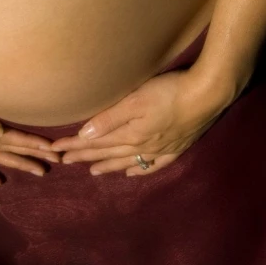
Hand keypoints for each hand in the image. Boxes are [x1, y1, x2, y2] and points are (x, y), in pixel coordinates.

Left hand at [51, 65, 232, 176]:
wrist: (208, 95)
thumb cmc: (169, 92)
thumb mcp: (135, 101)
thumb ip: (110, 119)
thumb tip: (85, 136)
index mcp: (131, 134)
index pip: (96, 142)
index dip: (75, 145)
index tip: (56, 150)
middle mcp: (143, 146)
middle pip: (108, 153)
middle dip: (85, 156)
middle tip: (65, 161)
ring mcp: (161, 148)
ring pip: (128, 161)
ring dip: (108, 165)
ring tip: (93, 172)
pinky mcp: (177, 146)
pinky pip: (154, 164)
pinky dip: (140, 169)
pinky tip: (132, 172)